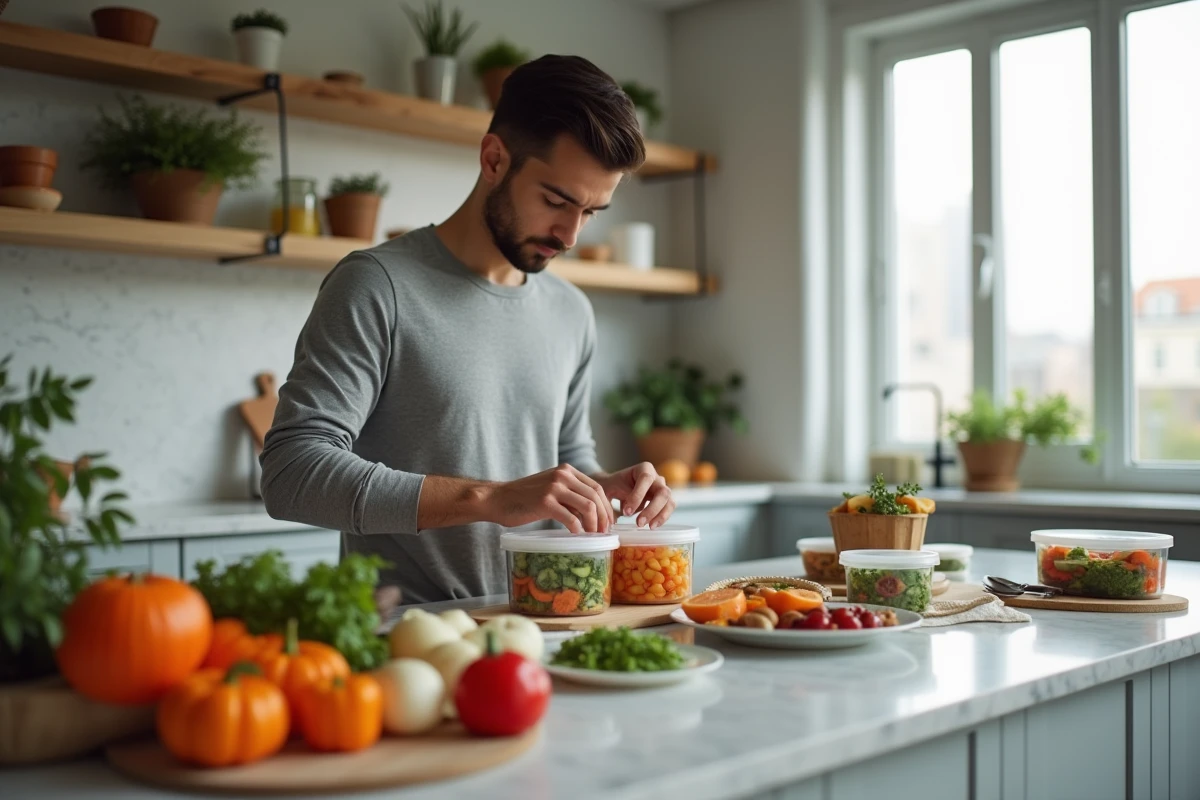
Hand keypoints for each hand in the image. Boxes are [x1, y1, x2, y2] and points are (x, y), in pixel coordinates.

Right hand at [484, 464, 614, 533]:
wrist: (498, 499)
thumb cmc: (524, 499)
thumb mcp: (551, 490)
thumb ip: (570, 496)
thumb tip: (592, 515)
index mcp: (566, 470)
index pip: (597, 488)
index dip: (606, 507)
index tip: (608, 522)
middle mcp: (563, 475)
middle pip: (596, 496)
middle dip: (604, 517)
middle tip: (604, 532)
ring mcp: (554, 487)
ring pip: (588, 506)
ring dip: (594, 524)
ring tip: (593, 535)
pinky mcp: (545, 502)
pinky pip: (571, 518)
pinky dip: (578, 528)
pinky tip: (576, 535)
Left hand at [597, 462, 675, 528]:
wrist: (618, 486)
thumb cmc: (614, 485)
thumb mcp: (609, 487)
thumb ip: (612, 497)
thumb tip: (622, 514)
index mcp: (644, 468)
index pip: (646, 479)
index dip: (637, 496)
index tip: (626, 512)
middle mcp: (657, 477)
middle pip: (662, 492)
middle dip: (651, 509)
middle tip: (639, 523)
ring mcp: (663, 488)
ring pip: (669, 502)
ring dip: (659, 516)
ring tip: (648, 527)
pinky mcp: (665, 500)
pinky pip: (668, 509)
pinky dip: (662, 518)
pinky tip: (651, 526)